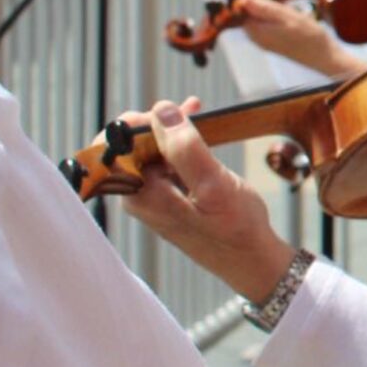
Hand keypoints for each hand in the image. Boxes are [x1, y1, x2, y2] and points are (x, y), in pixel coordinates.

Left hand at [119, 98, 297, 303]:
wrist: (251, 258)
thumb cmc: (236, 228)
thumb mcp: (214, 184)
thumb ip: (186, 148)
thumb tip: (162, 110)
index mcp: (140, 195)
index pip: (114, 147)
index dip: (137, 123)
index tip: (170, 113)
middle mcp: (139, 196)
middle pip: (130, 147)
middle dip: (156, 122)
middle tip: (190, 109)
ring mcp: (153, 197)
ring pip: (150, 152)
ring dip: (171, 130)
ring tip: (196, 112)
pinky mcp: (169, 197)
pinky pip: (165, 162)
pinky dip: (180, 144)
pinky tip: (199, 134)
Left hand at [236, 0, 354, 75]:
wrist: (325, 57)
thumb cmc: (309, 37)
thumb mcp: (288, 17)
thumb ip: (264, 8)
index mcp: (256, 31)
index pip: (241, 9)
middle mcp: (257, 37)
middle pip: (251, 11)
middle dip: (265, 2)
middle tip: (284, 2)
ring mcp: (265, 40)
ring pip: (262, 16)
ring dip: (275, 8)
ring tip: (292, 10)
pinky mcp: (274, 41)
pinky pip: (270, 22)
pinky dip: (280, 16)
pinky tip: (295, 17)